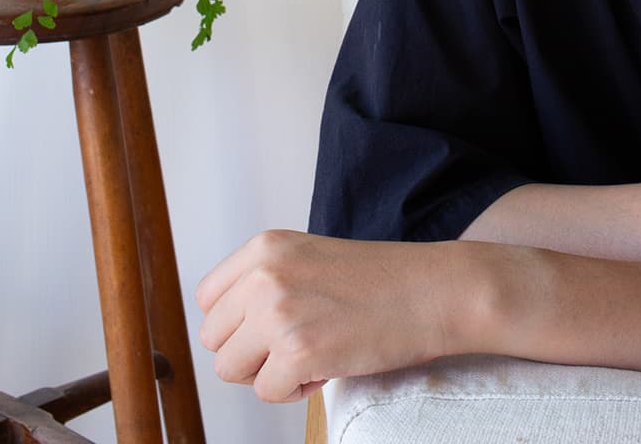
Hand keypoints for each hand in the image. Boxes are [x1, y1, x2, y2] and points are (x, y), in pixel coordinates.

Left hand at [195, 229, 462, 401]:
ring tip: (313, 353)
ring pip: (231, 370)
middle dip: (250, 352)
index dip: (236, 324)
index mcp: (264, 247)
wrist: (432, 290)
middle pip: (214, 339)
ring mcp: (278, 312)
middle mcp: (263, 275)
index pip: (207, 300)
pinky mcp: (297, 351)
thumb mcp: (308, 258)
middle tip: (296, 344)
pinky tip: (328, 365)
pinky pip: (267, 393)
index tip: (270, 328)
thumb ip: (265, 281)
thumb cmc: (380, 280)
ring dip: (269, 373)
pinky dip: (295, 391)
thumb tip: (227, 329)